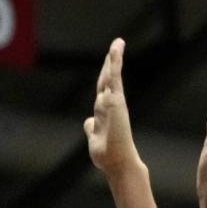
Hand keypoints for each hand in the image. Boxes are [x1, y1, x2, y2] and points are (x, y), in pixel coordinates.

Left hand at [83, 39, 141, 179]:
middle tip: (113, 50)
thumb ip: (92, 128)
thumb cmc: (107, 156)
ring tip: (117, 45)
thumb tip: (88, 121)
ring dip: (113, 59)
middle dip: (109, 65)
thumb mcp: (94, 139)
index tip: (106, 68)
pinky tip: (117, 47)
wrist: (117, 162)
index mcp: (103, 113)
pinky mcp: (117, 99)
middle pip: (105, 80)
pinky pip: (115, 76)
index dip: (104, 79)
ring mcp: (113, 101)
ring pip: (110, 75)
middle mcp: (108, 105)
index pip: (102, 91)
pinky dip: (116, 60)